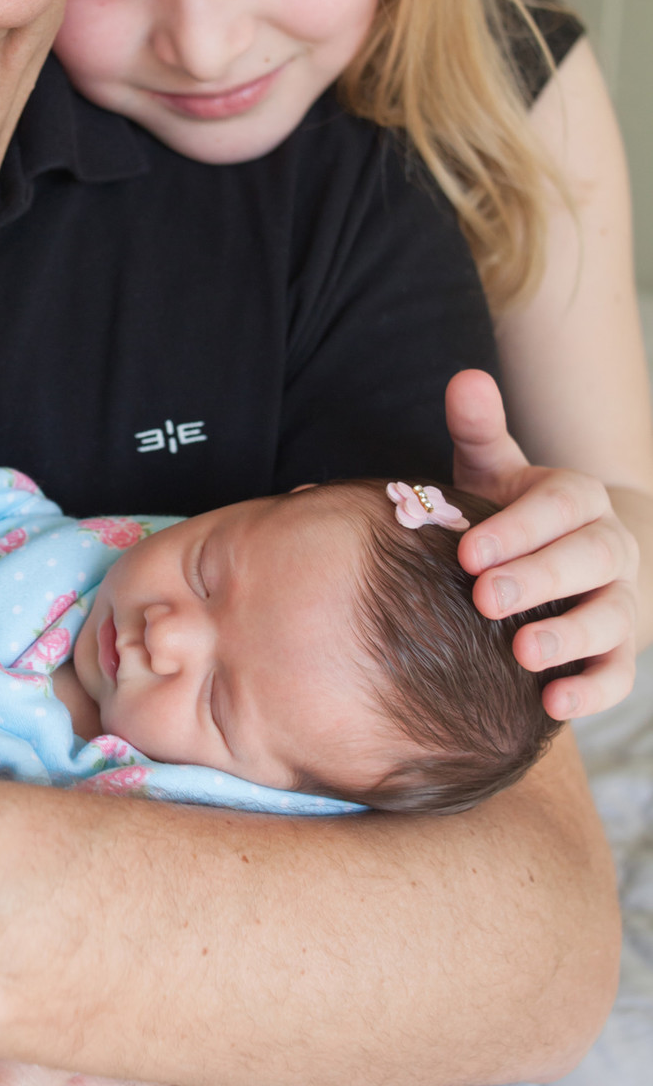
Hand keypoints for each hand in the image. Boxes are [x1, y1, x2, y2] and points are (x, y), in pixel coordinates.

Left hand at [447, 369, 638, 717]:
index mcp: (576, 498)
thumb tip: (466, 378)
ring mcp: (620, 600)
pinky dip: (592, 691)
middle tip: (484, 598)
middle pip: (586, 560)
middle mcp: (609, 546)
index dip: (516, 529)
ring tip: (523, 654)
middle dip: (538, 579)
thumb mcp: (491, 468)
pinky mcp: (618, 651)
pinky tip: (553, 706)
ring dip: (570, 637)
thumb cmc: (507, 513)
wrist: (554, 561)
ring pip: (610, 617)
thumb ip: (478, 428)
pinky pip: (617, 674)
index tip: (466, 552)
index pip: (556, 508)